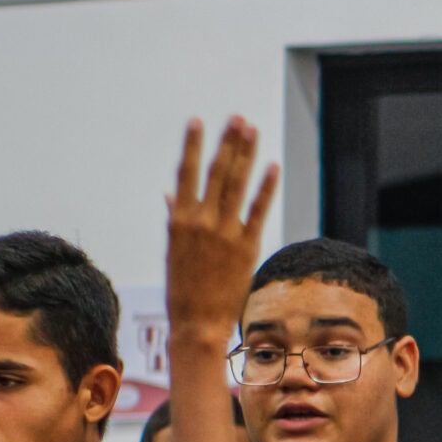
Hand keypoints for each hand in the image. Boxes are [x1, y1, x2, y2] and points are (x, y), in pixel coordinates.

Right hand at [164, 117, 276, 341]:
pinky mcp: (246, 247)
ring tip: (251, 131)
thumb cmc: (182, 287)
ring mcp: (225, 233)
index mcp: (179, 220)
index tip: (198, 122)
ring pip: (236, 185)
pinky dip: (265, 188)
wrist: (197, 322)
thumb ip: (176, 218)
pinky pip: (258, 211)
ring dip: (245, 155)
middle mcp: (201, 221)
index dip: (193, 147)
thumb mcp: (174, 249)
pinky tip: (271, 167)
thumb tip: (170, 195)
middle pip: (216, 173)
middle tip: (237, 118)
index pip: (186, 174)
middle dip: (227, 143)